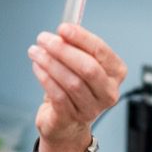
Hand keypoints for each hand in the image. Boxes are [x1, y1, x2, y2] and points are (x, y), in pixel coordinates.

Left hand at [27, 23, 126, 151]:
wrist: (66, 124)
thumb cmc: (74, 88)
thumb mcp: (80, 65)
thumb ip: (75, 48)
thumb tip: (62, 32)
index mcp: (115, 73)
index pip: (101, 52)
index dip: (81, 38)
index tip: (62, 28)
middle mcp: (108, 92)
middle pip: (87, 68)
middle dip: (63, 50)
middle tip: (44, 39)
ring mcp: (92, 108)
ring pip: (71, 82)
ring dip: (50, 62)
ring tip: (35, 51)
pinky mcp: (73, 118)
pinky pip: (58, 95)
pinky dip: (45, 78)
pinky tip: (37, 67)